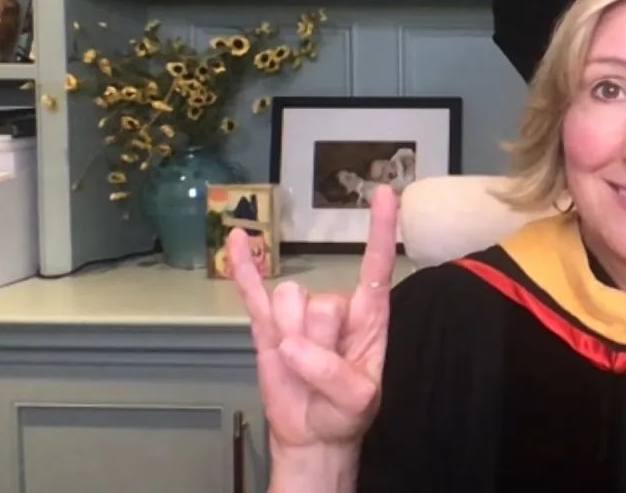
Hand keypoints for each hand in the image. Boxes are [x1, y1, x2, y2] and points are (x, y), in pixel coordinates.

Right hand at [230, 185, 397, 454]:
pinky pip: (252, 290)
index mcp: (368, 316)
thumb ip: (333, 374)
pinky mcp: (267, 324)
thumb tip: (291, 345)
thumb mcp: (356, 402)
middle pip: (319, 300)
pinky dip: (242, 266)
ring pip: (287, 300)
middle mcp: (335, 305)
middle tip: (321, 373)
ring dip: (288, 337)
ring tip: (300, 366)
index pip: (376, 265)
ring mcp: (298, 313)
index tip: (388, 193)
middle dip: (316, 341)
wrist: (312, 433)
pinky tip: (236, 239)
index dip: (382, 231)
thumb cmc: (345, 412)